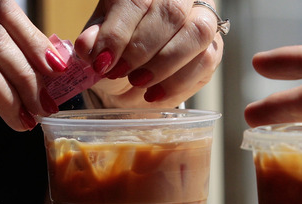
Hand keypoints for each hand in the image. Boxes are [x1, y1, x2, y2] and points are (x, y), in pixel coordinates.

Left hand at [74, 0, 223, 107]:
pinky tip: (155, 94)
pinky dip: (177, 81)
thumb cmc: (116, 53)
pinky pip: (206, 59)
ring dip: (164, 63)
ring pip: (196, 31)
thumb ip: (93, 42)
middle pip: (170, 10)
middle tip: (119, 73)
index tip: (101, 61)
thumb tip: (87, 45)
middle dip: (141, 48)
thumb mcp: (98, 46)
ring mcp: (201, 17)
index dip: (118, 31)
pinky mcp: (214, 46)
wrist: (132, 79)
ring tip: (138, 82)